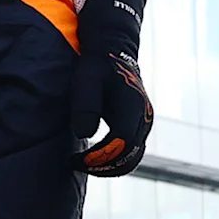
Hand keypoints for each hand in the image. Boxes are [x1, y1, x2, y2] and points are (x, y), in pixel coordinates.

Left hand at [69, 0, 152, 176]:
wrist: (114, 50)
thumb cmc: (97, 65)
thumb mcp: (86, 80)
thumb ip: (86, 105)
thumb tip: (85, 134)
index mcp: (133, 107)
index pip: (120, 145)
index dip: (98, 158)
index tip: (74, 159)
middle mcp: (144, 118)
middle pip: (129, 157)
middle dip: (101, 167)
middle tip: (74, 164)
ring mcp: (144, 124)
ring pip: (132, 158)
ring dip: (108, 166)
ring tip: (82, 163)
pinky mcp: (139, 126)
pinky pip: (131, 152)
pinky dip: (113, 160)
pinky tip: (91, 157)